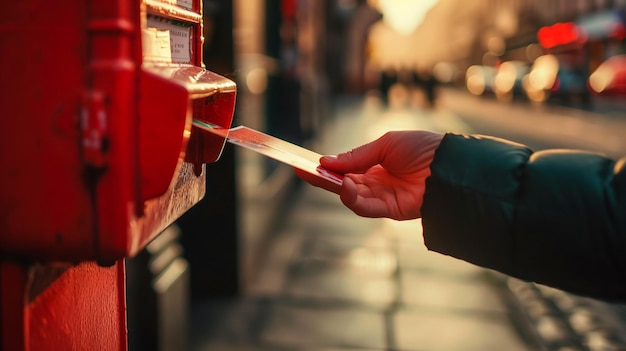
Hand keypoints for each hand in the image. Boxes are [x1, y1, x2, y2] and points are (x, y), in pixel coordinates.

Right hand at [299, 130, 443, 219]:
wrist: (450, 163)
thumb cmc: (423, 148)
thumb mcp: (386, 144)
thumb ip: (357, 156)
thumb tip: (327, 161)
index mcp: (374, 165)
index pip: (343, 168)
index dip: (324, 167)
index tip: (303, 163)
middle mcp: (375, 182)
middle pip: (341, 184)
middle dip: (321, 179)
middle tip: (302, 171)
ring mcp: (382, 197)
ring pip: (351, 197)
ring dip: (337, 188)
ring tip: (328, 176)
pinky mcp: (390, 210)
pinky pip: (366, 207)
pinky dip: (352, 199)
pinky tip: (346, 186)